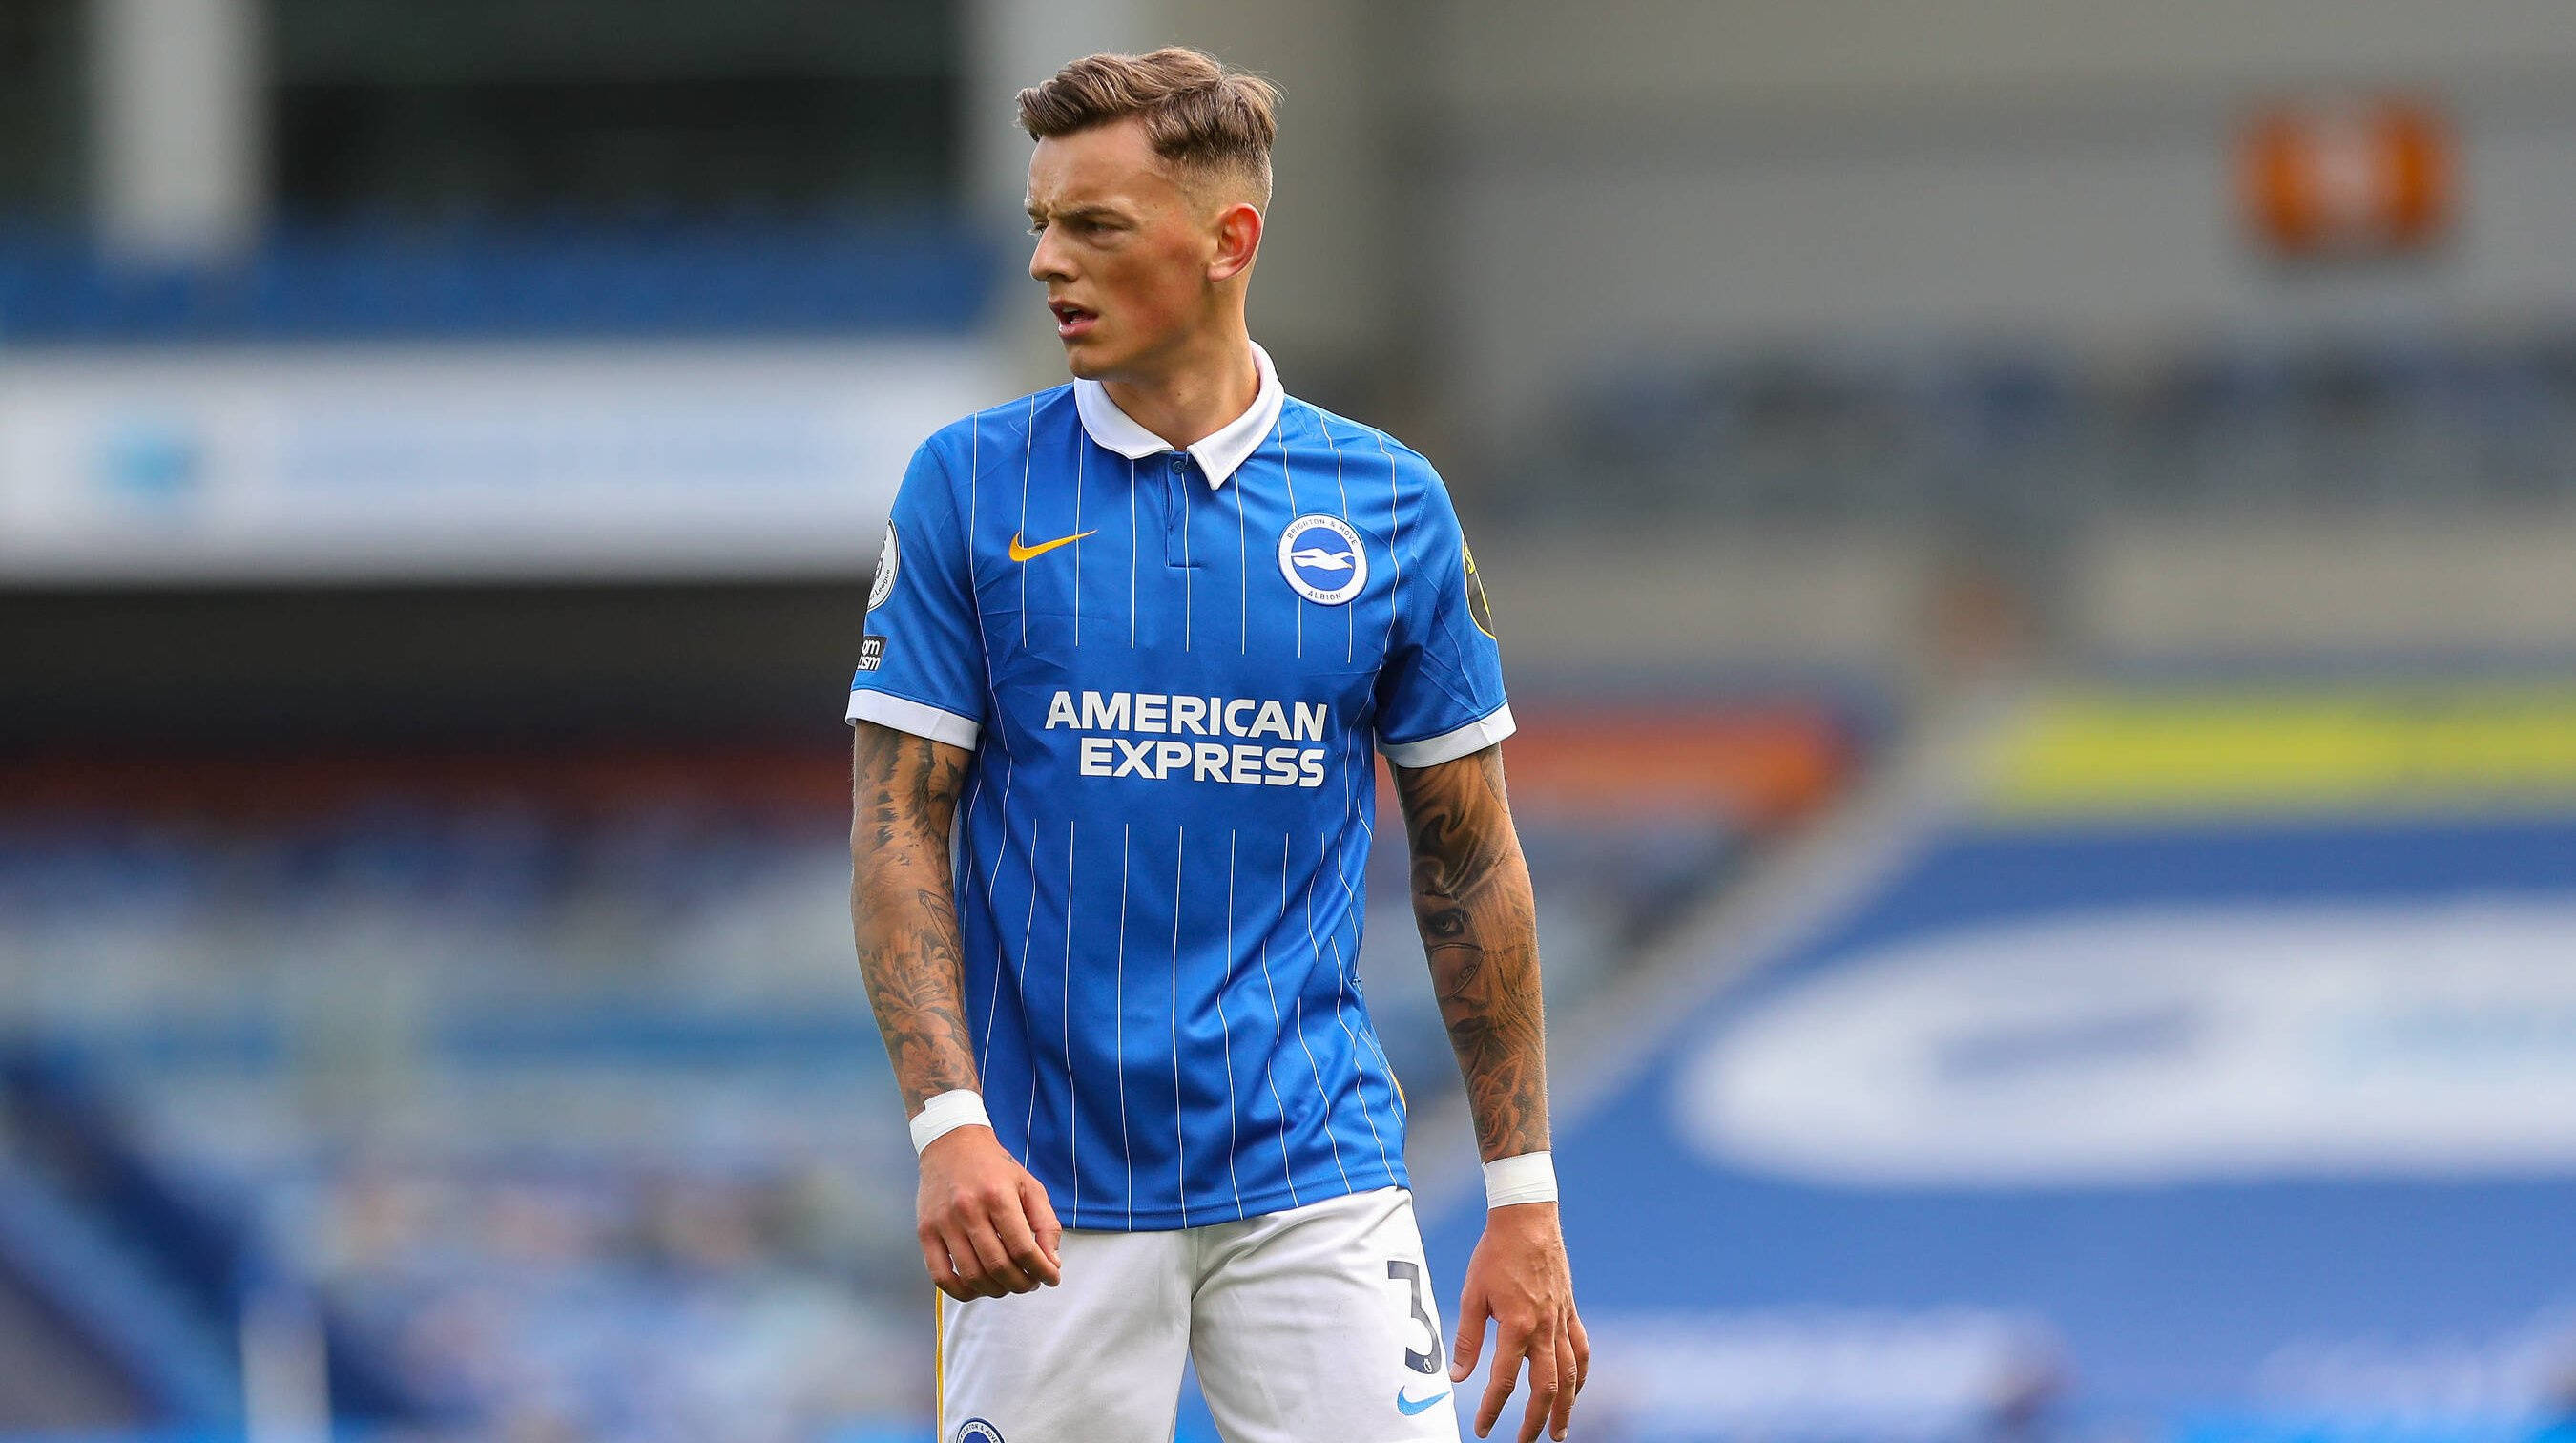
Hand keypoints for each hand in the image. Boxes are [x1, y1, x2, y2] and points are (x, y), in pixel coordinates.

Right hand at [915, 1125, 1062, 1299]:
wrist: (951, 1144)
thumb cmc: (995, 1168)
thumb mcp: (1029, 1186)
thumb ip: (1046, 1224)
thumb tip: (1052, 1263)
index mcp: (998, 1196)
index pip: (1023, 1249)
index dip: (1042, 1271)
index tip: (1051, 1278)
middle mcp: (968, 1210)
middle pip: (998, 1266)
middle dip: (1022, 1284)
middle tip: (1031, 1283)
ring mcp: (943, 1223)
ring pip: (972, 1275)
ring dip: (996, 1290)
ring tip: (1008, 1284)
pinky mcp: (925, 1232)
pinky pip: (940, 1277)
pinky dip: (961, 1292)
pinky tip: (978, 1288)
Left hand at [1450, 1202, 1587, 1441]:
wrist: (1527, 1218)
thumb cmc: (1495, 1253)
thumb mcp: (1472, 1294)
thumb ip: (1469, 1338)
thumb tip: (1459, 1376)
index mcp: (1517, 1326)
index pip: (1505, 1380)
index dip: (1492, 1408)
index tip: (1483, 1428)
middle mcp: (1545, 1328)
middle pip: (1546, 1387)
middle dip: (1535, 1420)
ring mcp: (1562, 1320)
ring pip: (1571, 1374)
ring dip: (1567, 1407)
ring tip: (1560, 1431)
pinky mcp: (1570, 1309)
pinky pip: (1582, 1348)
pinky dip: (1582, 1373)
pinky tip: (1578, 1388)